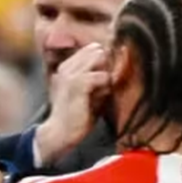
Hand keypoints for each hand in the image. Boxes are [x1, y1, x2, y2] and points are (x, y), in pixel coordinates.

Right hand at [34, 43, 110, 166]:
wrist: (60, 134)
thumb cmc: (77, 116)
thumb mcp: (90, 93)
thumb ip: (100, 78)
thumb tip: (121, 65)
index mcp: (67, 67)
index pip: (92, 49)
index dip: (104, 63)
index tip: (103, 81)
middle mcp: (67, 67)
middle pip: (97, 50)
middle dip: (106, 65)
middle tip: (103, 86)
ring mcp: (70, 74)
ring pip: (100, 58)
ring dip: (105, 76)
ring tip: (100, 93)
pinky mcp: (77, 85)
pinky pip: (102, 76)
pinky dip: (105, 87)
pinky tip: (99, 98)